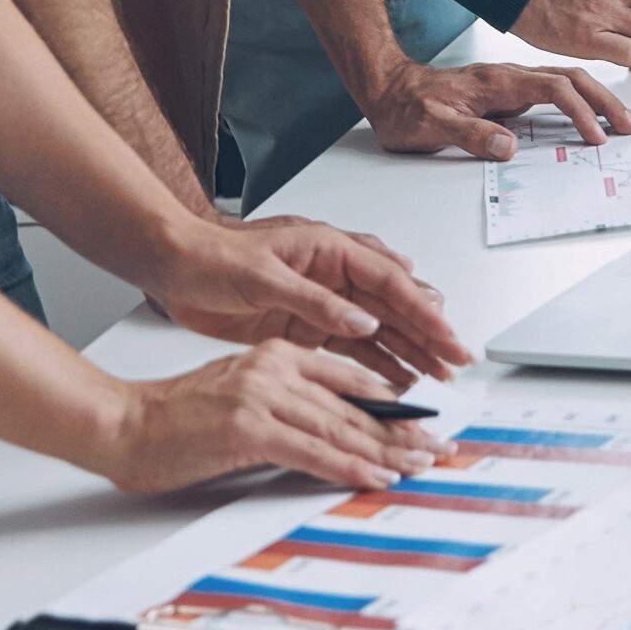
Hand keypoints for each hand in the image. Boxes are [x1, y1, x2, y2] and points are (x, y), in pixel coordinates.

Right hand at [92, 340, 443, 494]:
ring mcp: (262, 395)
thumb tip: (332, 429)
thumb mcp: (242, 395)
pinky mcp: (248, 428)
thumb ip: (288, 402)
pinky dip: (349, 466)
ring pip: (340, 425)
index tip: (421, 422)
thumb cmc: (175, 416)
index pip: (350, 378)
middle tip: (436, 446)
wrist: (124, 424)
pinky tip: (374, 475)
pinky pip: (313, 450)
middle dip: (401, 429)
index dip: (392, 402)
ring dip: (385, 450)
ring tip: (418, 464)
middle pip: (353, 403)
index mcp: (276, 355)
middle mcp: (274, 368)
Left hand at [147, 214, 471, 388]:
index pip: (390, 281)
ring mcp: (323, 301)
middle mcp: (335, 274)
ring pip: (379, 329)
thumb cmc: (213, 258)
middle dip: (428, 333)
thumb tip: (364, 322)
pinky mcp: (307, 325)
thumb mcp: (263, 276)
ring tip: (435, 376)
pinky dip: (375, 363)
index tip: (446, 334)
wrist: (174, 266)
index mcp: (331, 249)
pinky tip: (394, 380)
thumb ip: (316, 301)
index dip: (423, 310)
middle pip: (394, 305)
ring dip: (408, 351)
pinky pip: (351, 347)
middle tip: (456, 359)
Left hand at [366, 58, 630, 160]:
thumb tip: (509, 146)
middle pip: (570, 80)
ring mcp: (511, 85)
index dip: (578, 111)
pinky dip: (580, 103)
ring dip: (597, 100)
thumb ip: (470, 134)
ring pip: (566, 83)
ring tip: (622, 122)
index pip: (551, 89)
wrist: (388, 89)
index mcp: (496, 82)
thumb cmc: (406, 108)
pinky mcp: (510, 95)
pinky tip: (590, 117)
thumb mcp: (430, 126)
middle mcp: (509, 78)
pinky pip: (554, 93)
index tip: (596, 136)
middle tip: (630, 125)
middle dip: (605, 101)